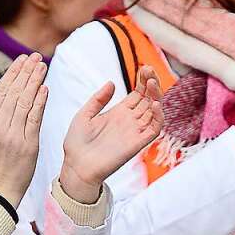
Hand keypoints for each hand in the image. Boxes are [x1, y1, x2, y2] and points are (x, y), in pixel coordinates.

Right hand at [0, 53, 47, 208]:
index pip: (1, 90)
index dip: (13, 72)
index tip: (22, 59)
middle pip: (15, 92)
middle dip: (26, 71)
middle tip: (35, 56)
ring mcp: (14, 134)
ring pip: (26, 101)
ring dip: (35, 81)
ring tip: (42, 66)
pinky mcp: (29, 144)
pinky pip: (35, 118)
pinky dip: (40, 102)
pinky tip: (45, 88)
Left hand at [59, 65, 163, 203]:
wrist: (75, 166)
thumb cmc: (77, 143)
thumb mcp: (84, 114)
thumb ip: (98, 99)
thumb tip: (112, 82)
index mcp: (118, 113)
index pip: (138, 93)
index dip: (143, 80)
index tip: (144, 67)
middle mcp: (130, 121)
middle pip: (148, 99)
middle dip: (152, 83)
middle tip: (149, 70)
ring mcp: (135, 131)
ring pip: (154, 111)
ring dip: (156, 96)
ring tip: (152, 82)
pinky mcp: (137, 143)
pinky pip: (154, 129)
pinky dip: (158, 116)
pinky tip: (154, 104)